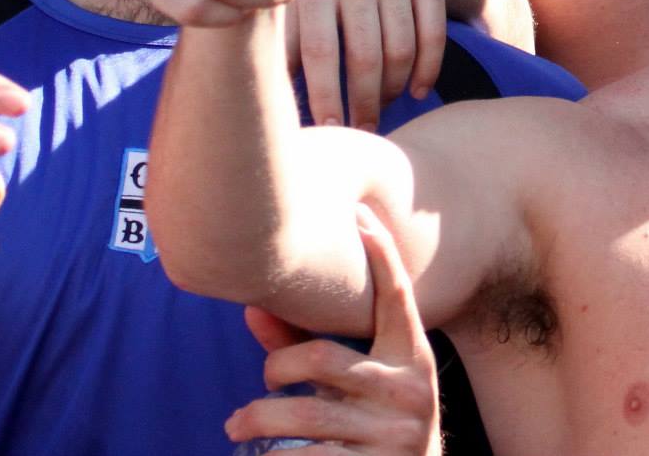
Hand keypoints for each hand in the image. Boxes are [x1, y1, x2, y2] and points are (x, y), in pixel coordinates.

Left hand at [225, 206, 441, 455]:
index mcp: (411, 356)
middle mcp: (410, 389)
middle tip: (264, 382)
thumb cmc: (372, 422)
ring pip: (305, 414)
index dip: (381, 254)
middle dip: (276, 367)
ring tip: (237, 424)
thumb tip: (253, 308)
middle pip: (321, 357)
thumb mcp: (355, 383)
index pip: (397, 296)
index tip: (360, 215)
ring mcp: (395, 433)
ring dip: (257, 418)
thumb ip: (307, 347)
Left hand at [289, 0, 463, 127]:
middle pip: (365, 56)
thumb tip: (270, 101)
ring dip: (393, 90)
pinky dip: (427, 69)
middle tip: (363, 131)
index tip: (332, 130)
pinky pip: (433, 33)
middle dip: (364, 103)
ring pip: (400, 49)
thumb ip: (285, 41)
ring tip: (382, 109)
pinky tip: (417, 91)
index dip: (326, 97)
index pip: (320, 53)